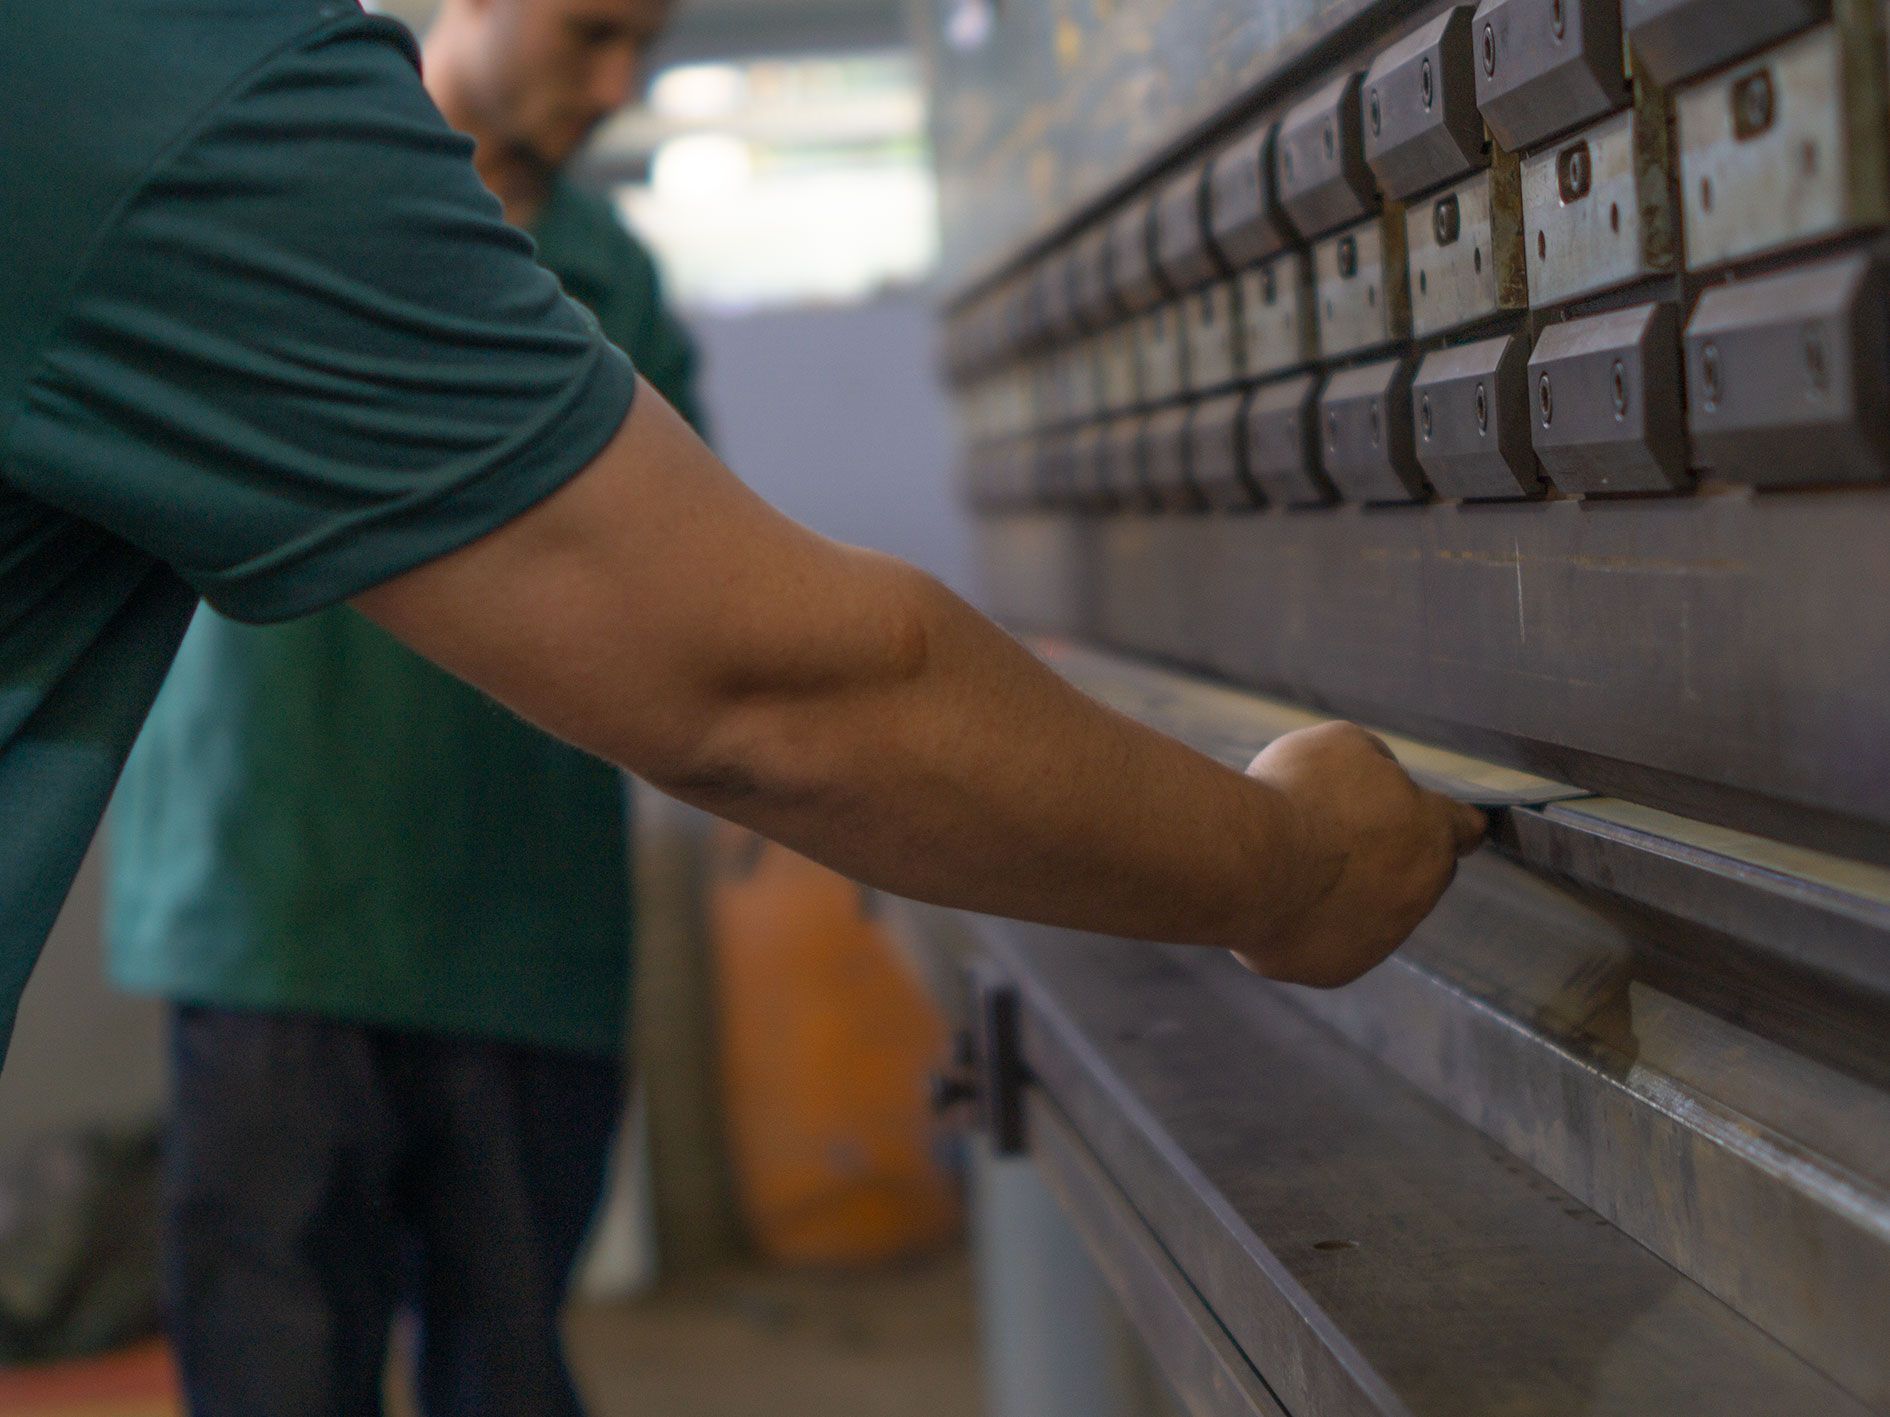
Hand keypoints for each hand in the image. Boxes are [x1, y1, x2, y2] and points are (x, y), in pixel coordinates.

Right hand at [1235, 722, 1484, 986]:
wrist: (1248, 864)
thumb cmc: (1296, 796)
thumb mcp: (1342, 744)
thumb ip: (1375, 764)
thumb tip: (1378, 780)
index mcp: (1431, 831)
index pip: (1466, 828)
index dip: (1449, 821)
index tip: (1435, 819)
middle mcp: (1418, 891)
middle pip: (1421, 873)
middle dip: (1392, 856)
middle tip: (1340, 837)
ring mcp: (1382, 937)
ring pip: (1377, 911)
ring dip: (1350, 891)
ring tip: (1299, 867)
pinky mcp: (1340, 968)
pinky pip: (1333, 942)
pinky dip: (1314, 924)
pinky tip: (1282, 900)